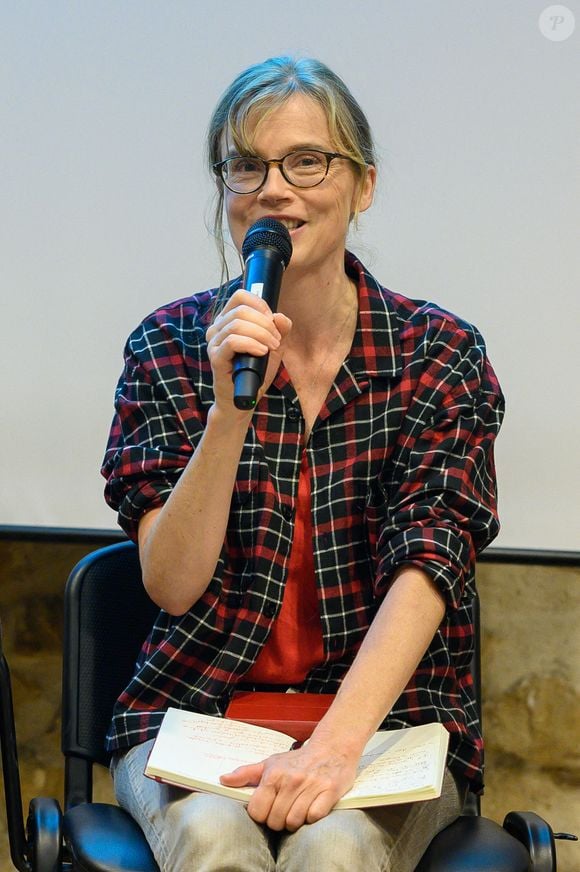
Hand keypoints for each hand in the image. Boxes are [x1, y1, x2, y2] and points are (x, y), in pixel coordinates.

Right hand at [206, 289, 291, 413]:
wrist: (244, 399)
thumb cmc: (255, 372)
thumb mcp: (273, 347)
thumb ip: (280, 331)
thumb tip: (280, 316)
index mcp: (228, 320)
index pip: (240, 296)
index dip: (260, 304)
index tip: (272, 321)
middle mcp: (217, 328)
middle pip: (241, 309)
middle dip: (265, 323)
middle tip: (276, 340)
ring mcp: (214, 343)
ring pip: (237, 324)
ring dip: (261, 334)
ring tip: (271, 348)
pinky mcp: (215, 357)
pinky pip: (232, 341)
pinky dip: (251, 344)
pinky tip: (261, 352)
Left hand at [219, 738, 358, 831]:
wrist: (332, 748)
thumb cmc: (298, 759)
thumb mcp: (271, 763)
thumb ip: (246, 773)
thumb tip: (223, 779)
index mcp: (274, 775)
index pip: (257, 811)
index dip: (261, 814)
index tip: (268, 808)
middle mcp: (291, 780)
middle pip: (275, 820)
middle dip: (278, 820)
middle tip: (284, 810)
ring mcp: (311, 786)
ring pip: (294, 822)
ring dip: (294, 821)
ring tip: (297, 809)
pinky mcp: (329, 792)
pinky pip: (314, 817)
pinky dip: (311, 818)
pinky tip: (311, 808)